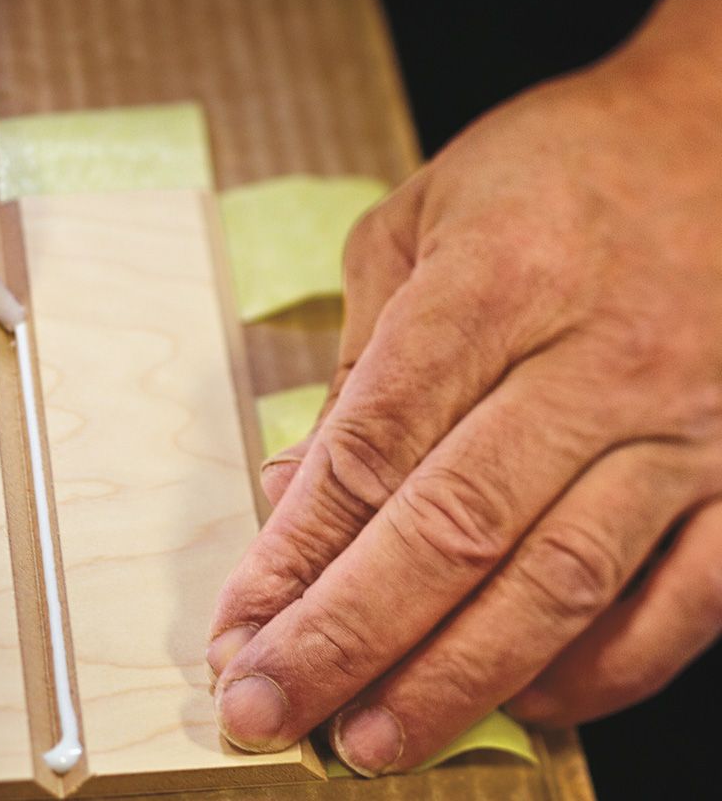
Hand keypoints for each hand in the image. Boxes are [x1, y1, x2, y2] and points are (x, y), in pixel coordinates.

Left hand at [207, 0, 721, 775]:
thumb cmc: (557, 170)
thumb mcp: (423, 220)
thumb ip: (361, 356)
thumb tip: (293, 489)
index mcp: (496, 285)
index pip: (374, 449)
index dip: (294, 552)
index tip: (237, 623)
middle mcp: (595, 363)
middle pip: (453, 531)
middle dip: (347, 636)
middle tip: (268, 708)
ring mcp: (684, 427)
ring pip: (559, 582)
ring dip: (456, 678)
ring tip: (371, 742)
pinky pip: (682, 600)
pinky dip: (602, 669)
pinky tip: (527, 703)